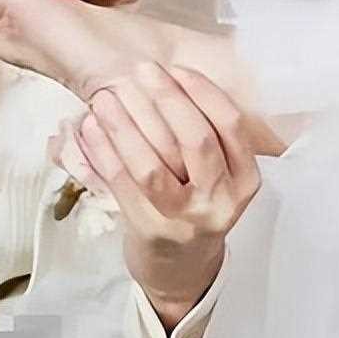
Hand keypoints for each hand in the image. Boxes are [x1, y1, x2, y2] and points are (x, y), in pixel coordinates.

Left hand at [76, 64, 260, 328]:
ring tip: (107, 97)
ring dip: (126, 125)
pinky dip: (105, 151)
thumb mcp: (221, 177)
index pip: (230, 124)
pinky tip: (92, 127)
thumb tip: (172, 77)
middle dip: (167, 98)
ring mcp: (185, 219)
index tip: (177, 68)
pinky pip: (124, 184)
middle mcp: (221, 200)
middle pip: (196, 140)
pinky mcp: (150, 229)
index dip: (203, 91)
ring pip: (153, 164)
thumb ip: (210, 136)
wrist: (183, 269)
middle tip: (143, 70)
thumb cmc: (199, 206)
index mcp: (246, 179)